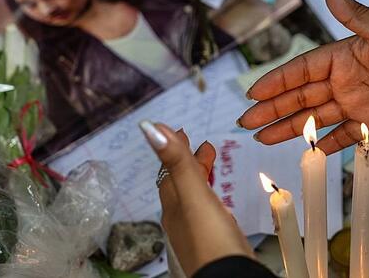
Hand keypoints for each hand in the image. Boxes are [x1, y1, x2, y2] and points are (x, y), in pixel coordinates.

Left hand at [141, 122, 252, 275]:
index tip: (181, 130)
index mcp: (173, 204)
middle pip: (181, 182)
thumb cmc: (211, 240)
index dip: (174, 148)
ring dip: (200, 176)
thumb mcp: (194, 194)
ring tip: (210, 164)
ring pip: (193, 196)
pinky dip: (209, 196)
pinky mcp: (212, 241)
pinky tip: (218, 202)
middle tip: (202, 144)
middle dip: (189, 161)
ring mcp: (196, 231)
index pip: (169, 170)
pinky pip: (206, 211)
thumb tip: (149, 128)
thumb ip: (177, 161)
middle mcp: (180, 217)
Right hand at [239, 0, 368, 153]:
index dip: (276, 81)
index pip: (300, 70)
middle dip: (272, 109)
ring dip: (289, 128)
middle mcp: (343, 80)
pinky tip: (307, 153)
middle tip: (245, 121)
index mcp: (341, 56)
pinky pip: (343, 136)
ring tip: (261, 138)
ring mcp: (355, 102)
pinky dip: (325, 145)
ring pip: (314, 118)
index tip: (253, 92)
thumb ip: (352, 12)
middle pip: (300, 97)